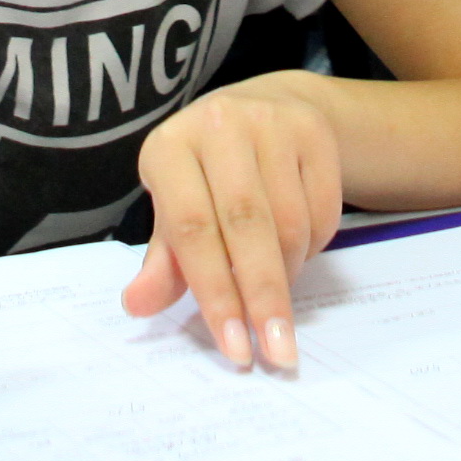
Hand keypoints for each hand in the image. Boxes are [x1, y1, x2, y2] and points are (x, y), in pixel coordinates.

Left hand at [125, 76, 344, 372]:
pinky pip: (322, 209)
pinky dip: (314, 246)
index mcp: (169, 148)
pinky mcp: (313, 129)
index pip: (192, 230)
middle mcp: (217, 124)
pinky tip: (298, 249)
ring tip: (277, 291)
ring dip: (288, 273)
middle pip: (246, 225)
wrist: (262, 110)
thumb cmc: (207, 176)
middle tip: (276, 351)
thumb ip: (164, 262)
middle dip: (262, 297)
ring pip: (290, 221)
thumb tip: (137, 305)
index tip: (236, 348)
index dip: (215, 293)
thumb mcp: (175, 209)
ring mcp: (270, 120)